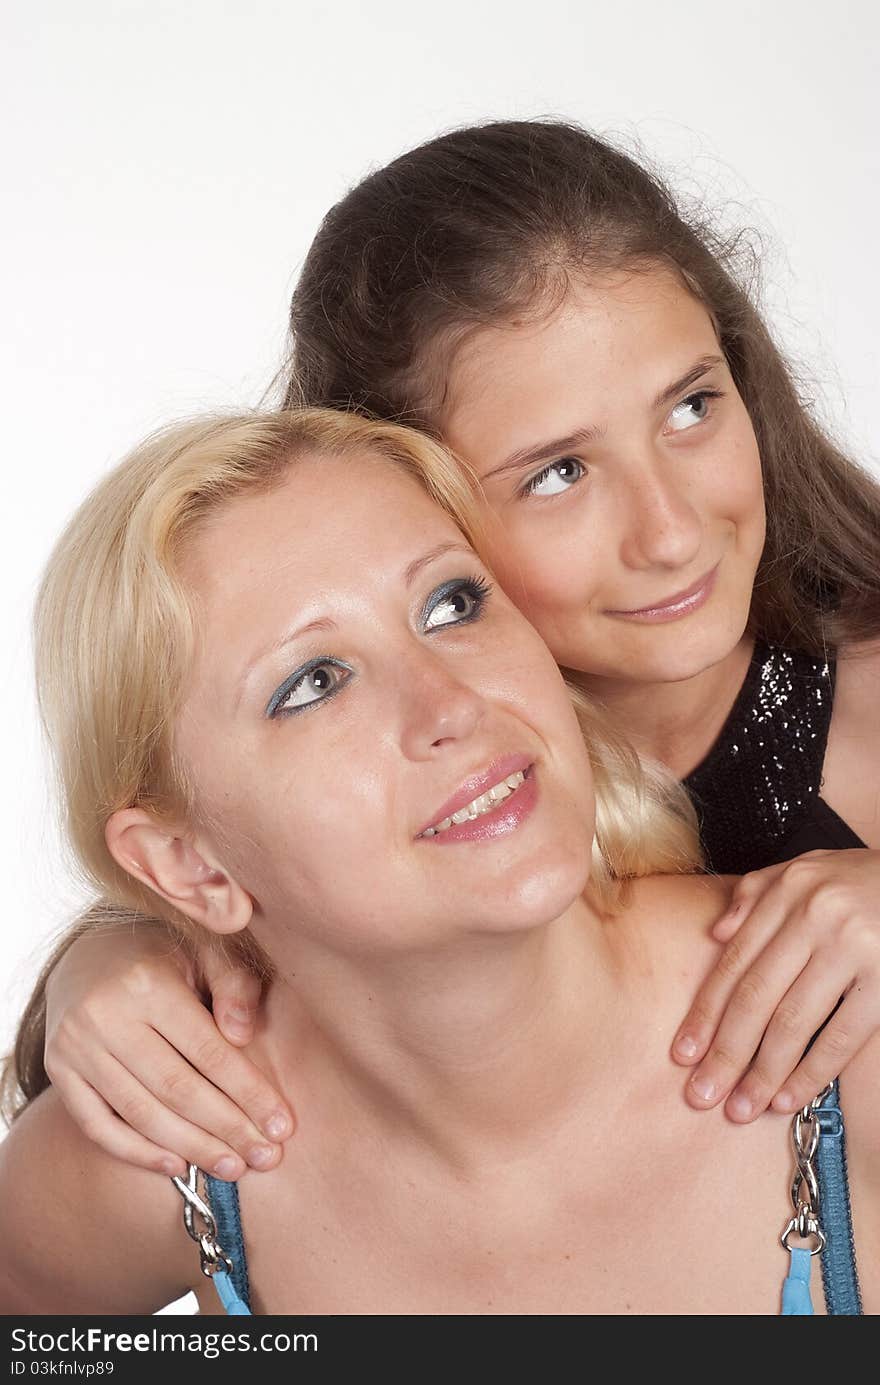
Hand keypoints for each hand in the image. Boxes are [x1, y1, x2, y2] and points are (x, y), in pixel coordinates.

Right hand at [44, 921, 294, 1176]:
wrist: (87, 954)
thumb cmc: (164, 956)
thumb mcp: (205, 951)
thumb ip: (233, 984)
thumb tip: (245, 1034)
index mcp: (147, 982)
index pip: (208, 1051)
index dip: (249, 1093)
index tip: (282, 1125)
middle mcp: (105, 1016)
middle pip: (176, 1088)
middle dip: (227, 1128)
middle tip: (266, 1157)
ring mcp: (75, 1047)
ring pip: (140, 1113)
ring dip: (191, 1147)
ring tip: (233, 1167)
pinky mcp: (58, 1072)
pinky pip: (97, 1126)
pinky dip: (137, 1152)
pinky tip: (177, 1165)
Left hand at [671, 850, 879, 1120]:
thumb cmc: (862, 880)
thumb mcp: (807, 868)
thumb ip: (756, 893)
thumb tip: (715, 933)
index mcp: (788, 891)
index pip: (735, 962)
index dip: (705, 1013)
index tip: (682, 1054)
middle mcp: (815, 916)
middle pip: (756, 997)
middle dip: (725, 1053)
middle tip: (701, 1095)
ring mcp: (853, 947)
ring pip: (793, 1021)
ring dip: (763, 1072)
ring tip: (742, 1108)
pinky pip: (841, 1035)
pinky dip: (812, 1072)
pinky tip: (788, 1098)